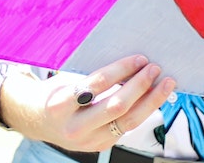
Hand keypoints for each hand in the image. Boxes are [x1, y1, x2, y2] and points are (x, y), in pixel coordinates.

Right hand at [1, 55, 175, 150]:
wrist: (37, 121)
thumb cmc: (54, 94)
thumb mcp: (65, 82)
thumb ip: (92, 78)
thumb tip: (129, 63)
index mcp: (61, 104)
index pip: (98, 84)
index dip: (121, 70)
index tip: (139, 58)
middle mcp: (75, 126)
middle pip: (117, 106)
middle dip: (140, 85)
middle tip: (154, 68)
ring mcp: (90, 140)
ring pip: (128, 121)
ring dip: (151, 100)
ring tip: (165, 84)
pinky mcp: (101, 145)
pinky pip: (127, 127)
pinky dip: (143, 110)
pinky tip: (153, 97)